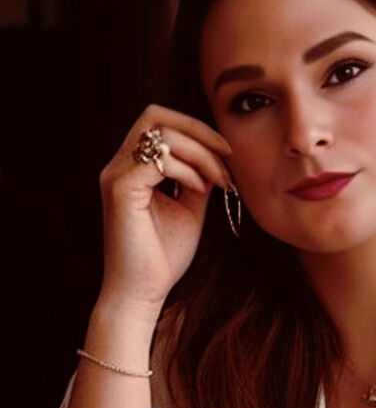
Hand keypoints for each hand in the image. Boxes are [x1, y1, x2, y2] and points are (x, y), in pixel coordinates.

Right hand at [97, 104, 232, 314]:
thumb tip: (219, 155)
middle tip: (227, 155)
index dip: (197, 129)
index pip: (160, 122)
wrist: (144, 293)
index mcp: (133, 167)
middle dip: (199, 130)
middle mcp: (118, 166)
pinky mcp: (120, 190)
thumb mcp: (190, 208)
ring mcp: (115, 176)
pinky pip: (157, 160)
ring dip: (200, 153)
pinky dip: (187, 169)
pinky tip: (201, 190)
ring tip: (218, 180)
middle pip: (155, 115)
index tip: (228, 153)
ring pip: (160, 133)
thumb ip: (199, 177)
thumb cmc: (164, 256)